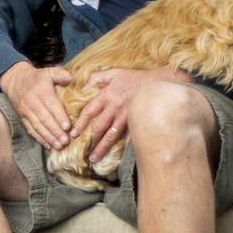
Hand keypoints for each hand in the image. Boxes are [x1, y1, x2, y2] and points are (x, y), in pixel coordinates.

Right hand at [0, 61, 74, 148]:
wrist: (15, 80)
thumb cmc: (37, 77)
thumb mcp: (49, 71)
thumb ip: (61, 74)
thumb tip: (72, 79)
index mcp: (41, 91)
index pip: (51, 105)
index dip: (59, 117)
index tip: (68, 127)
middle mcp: (32, 102)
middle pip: (44, 119)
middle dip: (55, 131)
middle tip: (66, 141)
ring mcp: (26, 111)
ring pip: (37, 126)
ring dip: (48, 138)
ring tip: (59, 146)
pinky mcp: (22, 118)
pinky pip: (30, 130)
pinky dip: (39, 139)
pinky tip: (48, 145)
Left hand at [67, 66, 189, 159]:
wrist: (159, 81)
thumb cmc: (135, 77)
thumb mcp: (114, 73)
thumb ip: (96, 78)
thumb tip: (82, 86)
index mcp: (107, 96)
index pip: (89, 112)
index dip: (80, 124)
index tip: (73, 134)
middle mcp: (115, 108)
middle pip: (98, 128)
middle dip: (90, 141)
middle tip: (83, 152)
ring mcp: (127, 117)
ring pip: (111, 136)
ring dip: (101, 148)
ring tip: (94, 159)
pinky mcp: (138, 122)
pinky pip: (129, 138)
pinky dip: (123, 149)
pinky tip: (117, 158)